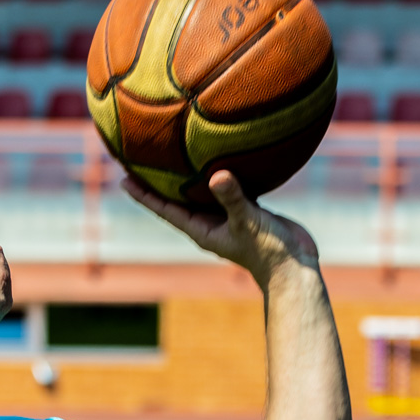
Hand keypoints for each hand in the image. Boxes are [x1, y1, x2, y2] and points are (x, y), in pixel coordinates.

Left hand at [123, 170, 318, 284]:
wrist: (295, 267)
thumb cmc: (268, 251)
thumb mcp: (248, 221)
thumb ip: (232, 199)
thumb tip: (217, 175)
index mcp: (201, 229)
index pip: (165, 209)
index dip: (144, 195)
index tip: (124, 179)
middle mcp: (210, 222)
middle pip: (177, 198)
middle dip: (159, 181)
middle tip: (138, 159)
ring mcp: (227, 216)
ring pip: (201, 191)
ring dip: (188, 175)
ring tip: (171, 153)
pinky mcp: (246, 209)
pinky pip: (227, 187)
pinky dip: (219, 173)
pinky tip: (216, 155)